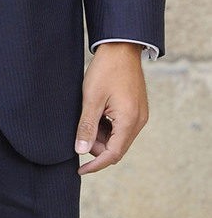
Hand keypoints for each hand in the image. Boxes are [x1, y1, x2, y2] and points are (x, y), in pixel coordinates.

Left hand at [75, 41, 148, 173]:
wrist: (121, 47)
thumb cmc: (106, 70)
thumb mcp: (91, 99)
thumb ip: (87, 127)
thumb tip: (80, 151)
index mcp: (129, 121)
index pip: (113, 154)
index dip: (95, 164)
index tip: (80, 170)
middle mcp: (138, 121)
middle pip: (116, 148)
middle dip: (96, 147)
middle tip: (79, 132)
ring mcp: (138, 115)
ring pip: (118, 138)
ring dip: (101, 136)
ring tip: (87, 117)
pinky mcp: (135, 109)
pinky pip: (121, 127)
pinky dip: (107, 127)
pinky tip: (95, 113)